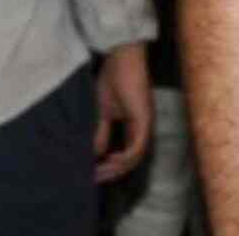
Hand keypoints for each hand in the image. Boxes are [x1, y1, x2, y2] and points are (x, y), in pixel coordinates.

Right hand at [93, 42, 154, 182]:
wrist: (122, 59)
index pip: (127, 153)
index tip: (93, 174)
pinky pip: (138, 145)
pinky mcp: (145, 118)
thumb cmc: (114, 79)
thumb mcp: (103, 111)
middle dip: (113, 172)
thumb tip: (96, 152)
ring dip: (118, 167)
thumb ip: (102, 132)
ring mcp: (145, 123)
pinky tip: (111, 159)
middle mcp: (143, 128)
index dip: (111, 166)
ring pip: (136, 156)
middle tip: (94, 179)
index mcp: (135, 126)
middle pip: (132, 159)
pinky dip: (126, 156)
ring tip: (100, 172)